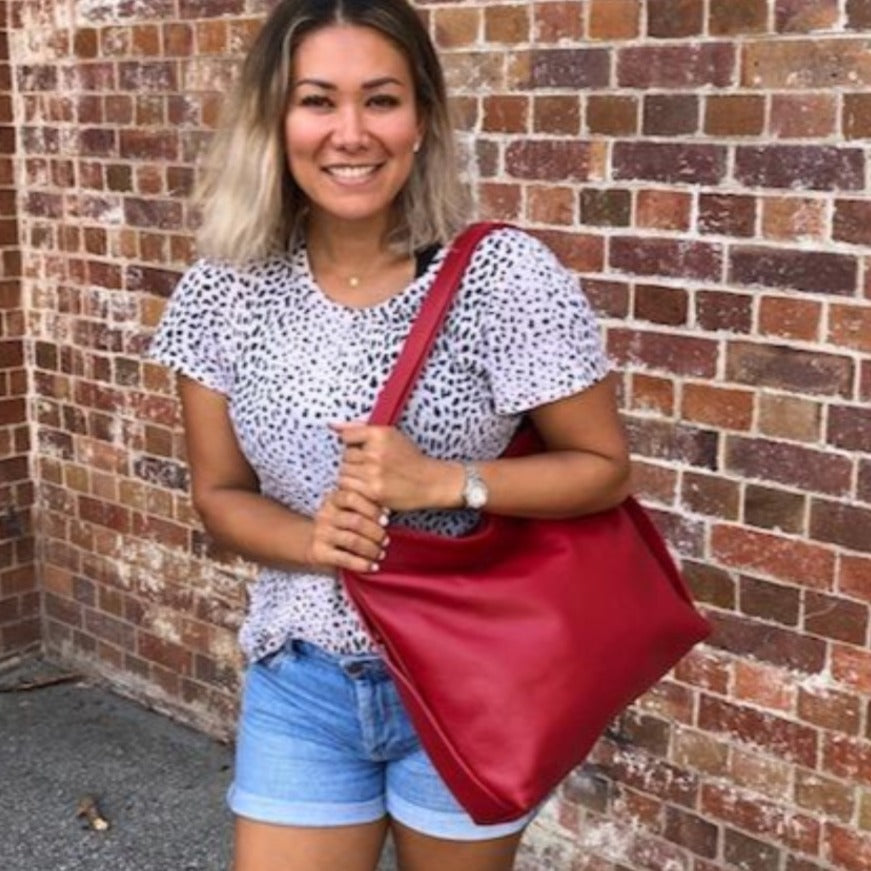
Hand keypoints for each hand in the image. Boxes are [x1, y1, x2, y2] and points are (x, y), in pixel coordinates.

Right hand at [305, 488, 388, 573]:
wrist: (309, 541)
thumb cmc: (337, 523)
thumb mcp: (345, 509)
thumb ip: (364, 506)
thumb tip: (386, 510)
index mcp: (333, 500)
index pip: (352, 498)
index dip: (371, 509)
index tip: (386, 519)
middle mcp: (325, 515)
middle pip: (355, 521)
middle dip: (375, 532)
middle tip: (385, 540)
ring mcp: (321, 534)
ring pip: (352, 541)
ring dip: (371, 549)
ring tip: (381, 554)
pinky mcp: (319, 552)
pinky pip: (345, 559)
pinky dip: (362, 564)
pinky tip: (373, 567)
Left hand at [333, 422, 459, 511]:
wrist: (430, 481)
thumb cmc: (409, 458)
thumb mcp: (389, 435)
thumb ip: (359, 428)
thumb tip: (331, 425)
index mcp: (380, 434)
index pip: (347, 437)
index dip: (353, 445)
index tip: (364, 451)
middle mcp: (376, 452)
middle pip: (345, 456)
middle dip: (353, 462)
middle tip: (368, 467)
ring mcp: (374, 472)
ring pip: (343, 473)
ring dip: (351, 477)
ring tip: (366, 478)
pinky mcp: (374, 491)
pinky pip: (349, 488)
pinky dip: (354, 489)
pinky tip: (366, 488)